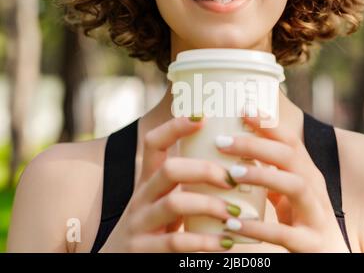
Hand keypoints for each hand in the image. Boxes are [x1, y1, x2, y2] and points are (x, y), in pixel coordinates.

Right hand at [100, 117, 240, 252]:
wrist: (117, 263)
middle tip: (232, 179)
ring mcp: (140, 223)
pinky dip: (204, 242)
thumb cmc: (153, 228)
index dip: (175, 127)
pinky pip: (175, 243)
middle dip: (205, 170)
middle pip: (169, 169)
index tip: (202, 117)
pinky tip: (224, 243)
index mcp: (148, 181)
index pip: (153, 143)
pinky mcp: (142, 250)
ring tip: (233, 214)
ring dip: (210, 205)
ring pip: (174, 203)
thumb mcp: (164, 202)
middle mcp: (141, 197)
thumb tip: (233, 168)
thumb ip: (186, 187)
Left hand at [215, 111, 349, 252]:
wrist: (330, 257)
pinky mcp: (311, 243)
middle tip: (222, 141)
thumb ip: (269, 174)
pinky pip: (285, 233)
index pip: (290, 141)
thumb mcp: (288, 194)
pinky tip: (233, 223)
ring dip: (262, 175)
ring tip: (232, 173)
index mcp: (308, 173)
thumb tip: (234, 155)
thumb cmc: (301, 221)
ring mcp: (316, 215)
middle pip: (289, 157)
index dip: (268, 124)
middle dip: (256, 144)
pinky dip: (258, 227)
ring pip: (295, 186)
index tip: (242, 109)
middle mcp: (315, 188)